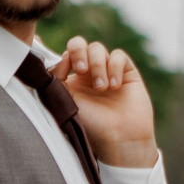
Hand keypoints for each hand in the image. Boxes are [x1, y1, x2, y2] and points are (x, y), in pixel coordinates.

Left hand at [58, 37, 156, 168]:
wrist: (120, 139)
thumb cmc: (92, 126)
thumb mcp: (66, 102)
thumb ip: (57, 79)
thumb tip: (57, 58)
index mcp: (71, 81)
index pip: (63, 56)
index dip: (62, 59)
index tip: (63, 73)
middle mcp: (88, 74)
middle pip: (78, 44)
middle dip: (78, 51)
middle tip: (81, 70)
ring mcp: (107, 71)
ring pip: (97, 48)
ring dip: (97, 65)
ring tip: (102, 88)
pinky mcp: (126, 72)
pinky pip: (118, 55)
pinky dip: (114, 67)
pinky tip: (115, 86)